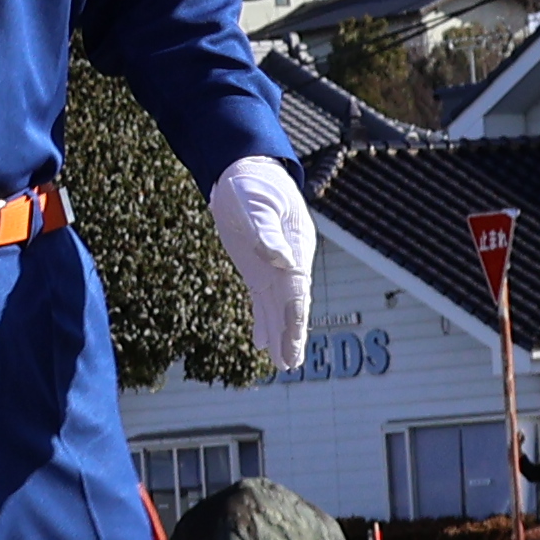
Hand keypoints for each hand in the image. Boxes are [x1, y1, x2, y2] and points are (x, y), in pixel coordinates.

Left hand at [204, 153, 317, 373]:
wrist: (243, 174)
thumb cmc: (252, 185)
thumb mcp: (257, 205)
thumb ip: (267, 232)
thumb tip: (281, 259)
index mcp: (294, 249)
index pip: (296, 290)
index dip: (295, 317)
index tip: (293, 340)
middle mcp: (289, 264)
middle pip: (292, 306)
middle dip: (292, 335)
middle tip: (291, 364)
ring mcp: (274, 269)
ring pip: (279, 309)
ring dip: (280, 335)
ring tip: (284, 365)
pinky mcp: (258, 271)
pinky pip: (263, 302)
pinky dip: (263, 322)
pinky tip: (262, 343)